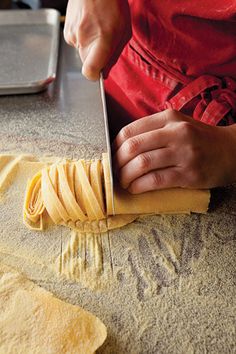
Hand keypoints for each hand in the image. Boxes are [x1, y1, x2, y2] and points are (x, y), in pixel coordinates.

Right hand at [64, 0, 130, 79]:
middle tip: (104, 42)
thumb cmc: (112, 5)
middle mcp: (84, 39)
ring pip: (81, 52)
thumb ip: (114, 56)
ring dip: (89, 46)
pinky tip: (89, 25)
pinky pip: (75, 43)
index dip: (94, 76)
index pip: (90, 72)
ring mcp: (73, 34)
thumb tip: (104, 73)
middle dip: (95, 59)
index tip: (99, 72)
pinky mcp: (66, 30)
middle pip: (87, 63)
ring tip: (97, 29)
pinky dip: (82, 38)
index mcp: (102, 41)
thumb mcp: (124, 32)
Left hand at [113, 109, 235, 192]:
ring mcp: (183, 153)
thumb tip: (123, 146)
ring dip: (126, 177)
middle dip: (117, 163)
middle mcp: (176, 133)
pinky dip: (139, 186)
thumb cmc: (200, 139)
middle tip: (115, 172)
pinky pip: (155, 180)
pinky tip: (135, 189)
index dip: (115, 146)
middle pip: (133, 147)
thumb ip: (154, 131)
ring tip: (123, 182)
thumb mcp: (178, 125)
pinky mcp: (189, 174)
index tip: (112, 156)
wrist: (232, 150)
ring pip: (142, 164)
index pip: (130, 130)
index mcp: (169, 118)